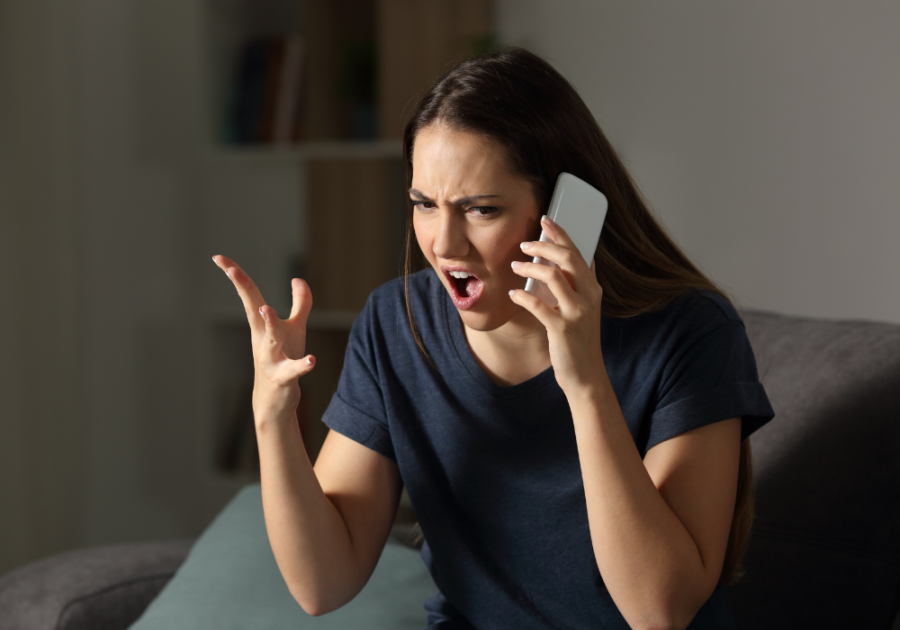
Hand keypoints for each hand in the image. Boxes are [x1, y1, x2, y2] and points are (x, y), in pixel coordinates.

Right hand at [212, 255, 315, 421]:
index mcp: (262, 324)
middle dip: (243, 290)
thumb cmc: (283, 360)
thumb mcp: (294, 329)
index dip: (236, 275)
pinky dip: (302, 365)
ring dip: (268, 324)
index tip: (218, 257)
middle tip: (232, 271)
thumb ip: (300, 303)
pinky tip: (311, 360)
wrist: (274, 401)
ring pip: (269, 339)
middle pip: (252, 309)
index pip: (249, 294)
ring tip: (267, 309)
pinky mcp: (283, 378)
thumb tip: (298, 279)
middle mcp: (262, 338)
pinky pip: (293, 370)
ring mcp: (271, 358)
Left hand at [508, 215, 604, 394]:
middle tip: (524, 243)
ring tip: (514, 266)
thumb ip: (581, 286)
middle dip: (544, 245)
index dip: (561, 234)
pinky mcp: (562, 329)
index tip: (545, 219)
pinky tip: (512, 294)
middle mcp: (588, 297)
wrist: (586, 375)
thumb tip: (577, 260)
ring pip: (554, 277)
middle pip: (567, 259)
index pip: (578, 253)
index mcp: (593, 289)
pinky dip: (522, 297)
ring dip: (530, 268)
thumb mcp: (585, 309)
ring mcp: (576, 313)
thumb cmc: (580, 340)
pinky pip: (538, 306)